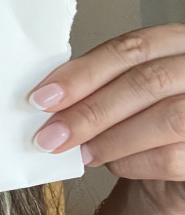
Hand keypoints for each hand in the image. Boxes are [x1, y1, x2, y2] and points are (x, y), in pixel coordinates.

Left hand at [29, 24, 184, 214]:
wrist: (173, 171)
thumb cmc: (144, 124)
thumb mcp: (120, 95)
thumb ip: (94, 88)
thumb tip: (47, 99)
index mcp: (175, 44)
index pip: (131, 49)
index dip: (84, 73)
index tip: (43, 97)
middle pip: (147, 82)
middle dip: (91, 111)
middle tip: (50, 135)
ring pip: (166, 118)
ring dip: (111, 139)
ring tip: (80, 152)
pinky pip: (173, 157)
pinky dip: (133, 163)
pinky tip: (111, 164)